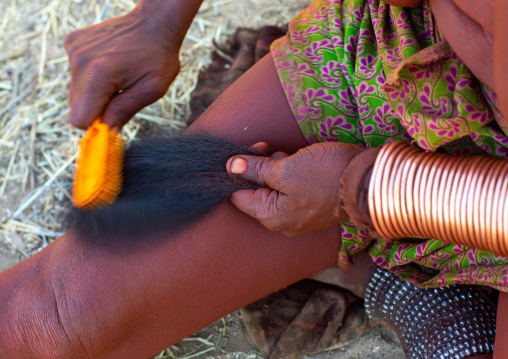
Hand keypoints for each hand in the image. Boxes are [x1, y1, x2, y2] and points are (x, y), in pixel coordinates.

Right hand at [64, 7, 180, 129]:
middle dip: (97, 108)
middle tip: (121, 94)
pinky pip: (75, 73)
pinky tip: (109, 65)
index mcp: (98, 75)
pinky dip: (90, 76)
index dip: (96, 124)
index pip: (79, 119)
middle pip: (76, 106)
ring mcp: (74, 50)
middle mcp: (80, 61)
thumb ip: (124, 112)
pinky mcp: (72, 43)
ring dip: (95, 92)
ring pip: (75, 91)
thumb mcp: (151, 90)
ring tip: (118, 77)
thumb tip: (106, 132)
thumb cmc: (159, 57)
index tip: (112, 117)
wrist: (154, 23)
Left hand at [226, 142, 363, 236]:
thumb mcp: (286, 169)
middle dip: (259, 167)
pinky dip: (291, 174)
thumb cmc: (325, 175)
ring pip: (274, 188)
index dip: (238, 172)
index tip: (247, 152)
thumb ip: (256, 170)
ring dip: (276, 168)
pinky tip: (300, 163)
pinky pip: (291, 190)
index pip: (238, 196)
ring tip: (291, 156)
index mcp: (271, 217)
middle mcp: (282, 222)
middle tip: (269, 149)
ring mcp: (298, 215)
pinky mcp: (312, 206)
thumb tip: (231, 166)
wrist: (368, 181)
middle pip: (256, 191)